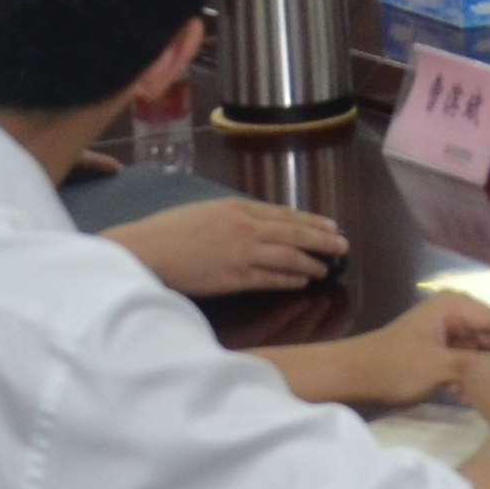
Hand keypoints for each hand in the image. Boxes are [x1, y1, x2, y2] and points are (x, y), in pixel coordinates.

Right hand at [107, 194, 347, 296]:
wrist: (146, 250)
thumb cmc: (169, 230)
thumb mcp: (206, 210)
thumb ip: (235, 215)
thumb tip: (259, 222)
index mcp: (238, 207)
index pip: (285, 214)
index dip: (311, 221)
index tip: (331, 225)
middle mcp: (245, 227)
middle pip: (295, 233)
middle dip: (323, 240)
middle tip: (343, 246)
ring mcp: (242, 253)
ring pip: (288, 257)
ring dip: (311, 262)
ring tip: (326, 267)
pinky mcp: (235, 277)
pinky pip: (271, 278)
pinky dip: (290, 279)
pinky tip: (302, 281)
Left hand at [333, 293, 489, 409]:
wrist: (355, 375)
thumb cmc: (395, 367)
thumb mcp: (440, 367)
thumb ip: (477, 363)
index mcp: (455, 305)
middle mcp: (456, 310)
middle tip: (487, 389)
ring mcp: (449, 327)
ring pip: (479, 349)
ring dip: (477, 372)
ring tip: (469, 394)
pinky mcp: (442, 344)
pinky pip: (466, 356)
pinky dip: (465, 373)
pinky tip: (458, 393)